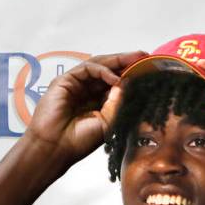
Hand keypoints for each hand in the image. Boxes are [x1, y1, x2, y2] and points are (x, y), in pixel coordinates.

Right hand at [23, 51, 146, 164]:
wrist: (55, 148)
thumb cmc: (77, 141)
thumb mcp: (108, 122)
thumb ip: (118, 102)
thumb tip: (129, 83)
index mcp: (97, 103)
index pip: (116, 83)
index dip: (131, 75)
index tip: (149, 71)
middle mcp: (86, 91)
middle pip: (108, 70)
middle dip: (126, 63)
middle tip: (145, 57)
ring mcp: (75, 85)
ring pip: (98, 65)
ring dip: (117, 61)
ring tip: (135, 60)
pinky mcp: (65, 80)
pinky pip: (87, 69)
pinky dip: (103, 70)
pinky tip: (115, 78)